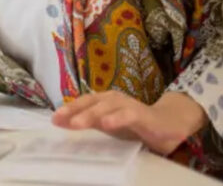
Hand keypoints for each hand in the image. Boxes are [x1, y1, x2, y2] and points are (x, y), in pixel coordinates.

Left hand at [51, 91, 205, 154]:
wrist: (169, 123)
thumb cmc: (134, 124)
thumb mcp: (108, 123)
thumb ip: (88, 121)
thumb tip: (61, 121)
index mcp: (104, 101)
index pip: (83, 103)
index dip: (69, 109)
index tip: (53, 119)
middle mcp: (114, 99)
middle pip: (92, 103)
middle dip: (75, 111)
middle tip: (60, 120)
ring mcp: (128, 105)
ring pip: (107, 107)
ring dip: (91, 114)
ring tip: (78, 123)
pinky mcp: (143, 115)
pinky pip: (128, 115)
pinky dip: (117, 118)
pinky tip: (107, 124)